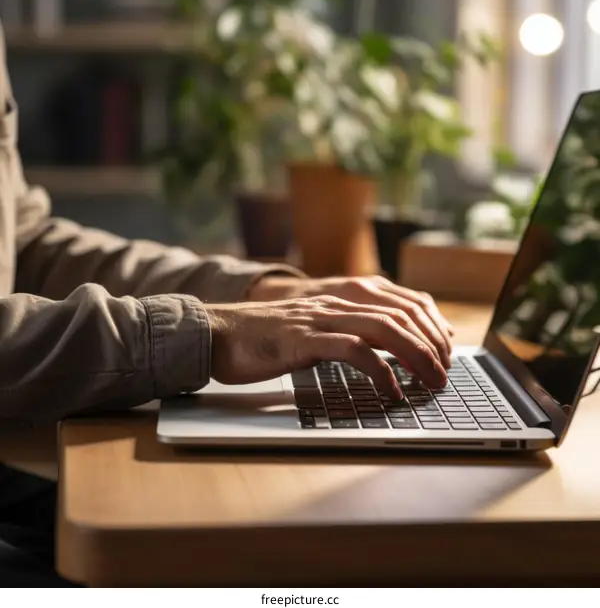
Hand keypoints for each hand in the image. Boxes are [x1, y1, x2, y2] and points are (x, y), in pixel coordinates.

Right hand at [206, 295, 447, 399]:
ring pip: (383, 328)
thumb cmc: (261, 340)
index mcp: (338, 302)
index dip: (428, 326)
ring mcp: (318, 319)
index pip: (397, 304)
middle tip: (444, 373)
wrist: (216, 333)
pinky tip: (391, 390)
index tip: (443, 351)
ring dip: (415, 356)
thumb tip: (374, 356)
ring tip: (431, 381)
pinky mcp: (303, 339)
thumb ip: (339, 336)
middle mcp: (333, 304)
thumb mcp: (309, 333)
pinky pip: (352, 350)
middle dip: (430, 345)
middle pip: (399, 315)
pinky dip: (379, 370)